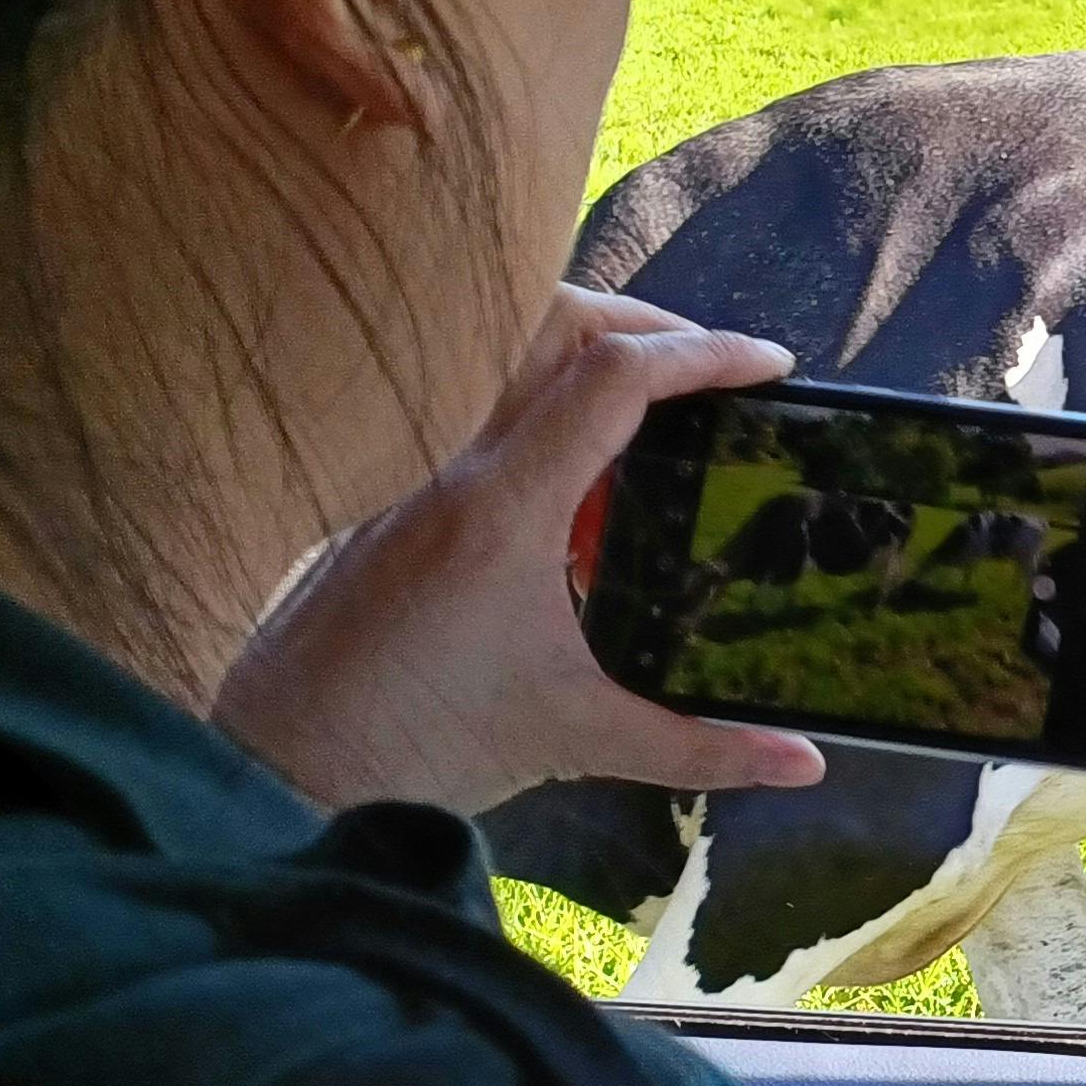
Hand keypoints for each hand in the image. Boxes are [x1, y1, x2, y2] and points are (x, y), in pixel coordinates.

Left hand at [216, 287, 828, 814]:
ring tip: (649, 408)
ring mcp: (407, 470)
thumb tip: (808, 764)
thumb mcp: (577, 740)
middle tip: (706, 365)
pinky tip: (573, 477)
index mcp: (505, 506)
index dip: (705, 353)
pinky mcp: (382, 493)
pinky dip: (534, 400)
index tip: (770, 368)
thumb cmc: (420, 745)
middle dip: (642, 319)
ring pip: (497, 352)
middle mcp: (450, 464)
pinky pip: (466, 404)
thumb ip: (703, 748)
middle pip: (547, 320)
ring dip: (581, 351)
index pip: (616, 376)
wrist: (276, 767)